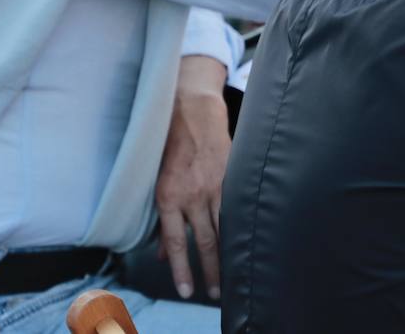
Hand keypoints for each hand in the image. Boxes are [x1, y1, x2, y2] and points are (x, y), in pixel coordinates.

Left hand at [156, 55, 229, 299]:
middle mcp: (193, 194)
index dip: (182, 268)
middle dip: (210, 270)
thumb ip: (162, 220)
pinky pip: (237, 206)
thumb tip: (161, 253)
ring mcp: (215, 185)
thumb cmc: (169, 146)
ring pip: (225, 227)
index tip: (187, 290)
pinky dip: (242, 225)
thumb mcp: (156, 183)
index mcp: (169, 197)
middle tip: (214, 293)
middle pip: (205, 241)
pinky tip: (248, 240)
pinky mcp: (231, 175)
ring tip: (232, 275)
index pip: (176, 242)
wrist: (191, 111)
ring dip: (228, 254)